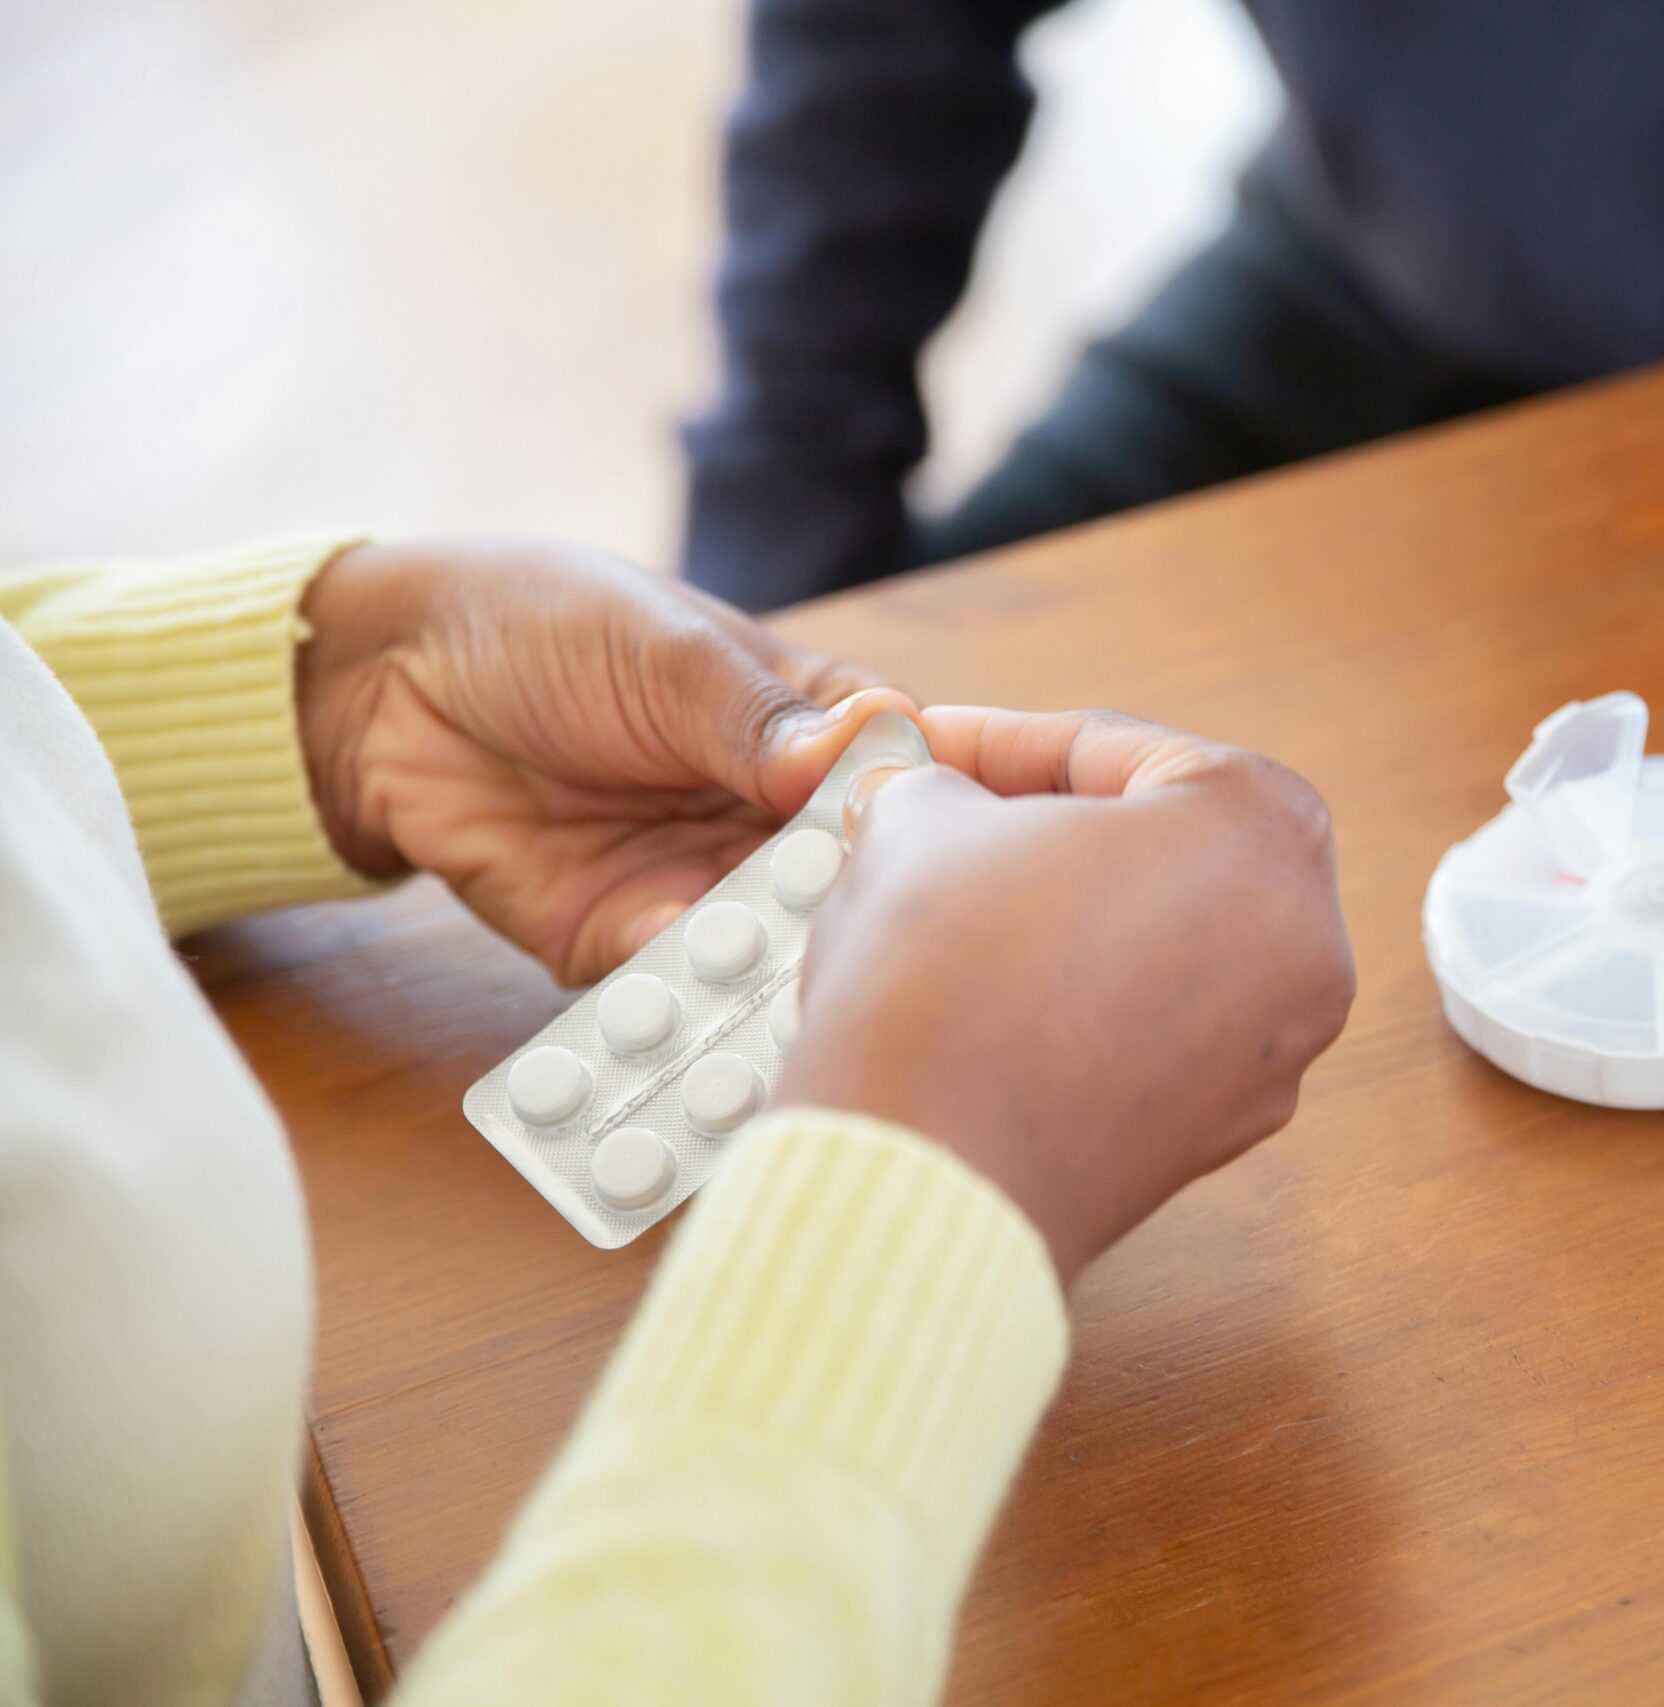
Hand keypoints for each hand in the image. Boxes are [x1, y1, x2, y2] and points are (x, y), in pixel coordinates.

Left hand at [296, 537, 903, 981]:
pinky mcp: (626, 945)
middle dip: (867, 921)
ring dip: (787, 974)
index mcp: (812, 729)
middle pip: (854, 886)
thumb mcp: (663, 653)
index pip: (907, 778)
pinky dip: (694, 1001)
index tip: (959, 850)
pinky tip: (706, 1002)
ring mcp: (707, 888)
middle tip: (885, 949)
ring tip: (803, 996)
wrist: (384, 686)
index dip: (939, 818)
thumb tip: (856, 754)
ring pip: (776, 950)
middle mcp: (776, 819)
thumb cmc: (543, 626)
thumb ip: (757, 721)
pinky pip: (678, 989)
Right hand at [777, 708, 1357, 1283]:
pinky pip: (1149, 1036)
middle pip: (1156, 848)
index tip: (925, 748)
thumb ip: (946, 785)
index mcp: (1268, 825)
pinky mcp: (1219, 1134)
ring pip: (1157, 947)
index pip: (1114, 750)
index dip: (994, 742)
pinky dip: (1080, 1009)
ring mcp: (1276, 1050)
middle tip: (945, 823)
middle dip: (1043, 832)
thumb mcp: (924, 817)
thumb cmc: (946, 974)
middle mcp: (1307, 939)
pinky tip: (988, 1004)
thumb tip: (937, 802)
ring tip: (952, 911)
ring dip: (1062, 922)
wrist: (927, 1170)